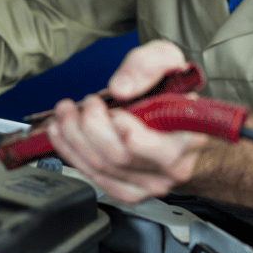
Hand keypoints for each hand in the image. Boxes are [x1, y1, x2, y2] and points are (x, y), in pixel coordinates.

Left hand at [47, 40, 213, 202]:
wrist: (181, 125)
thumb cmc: (176, 95)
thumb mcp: (169, 62)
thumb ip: (148, 65)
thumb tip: (120, 88)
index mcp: (190, 138)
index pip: (161, 150)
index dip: (129, 132)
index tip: (114, 112)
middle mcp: (172, 169)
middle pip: (119, 157)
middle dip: (90, 126)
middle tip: (87, 102)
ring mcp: (150, 184)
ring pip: (101, 168)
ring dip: (74, 137)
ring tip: (66, 113)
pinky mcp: (129, 190)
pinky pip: (95, 177)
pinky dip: (71, 153)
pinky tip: (62, 134)